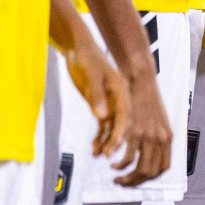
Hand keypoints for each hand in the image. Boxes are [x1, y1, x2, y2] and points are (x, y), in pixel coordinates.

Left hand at [64, 36, 129, 159]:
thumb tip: (102, 117)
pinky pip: (102, 125)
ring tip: (98, 154)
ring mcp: (109, 103)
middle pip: (121, 123)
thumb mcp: (91, 76)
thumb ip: (96, 96)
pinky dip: (98, 136)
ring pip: (111, 127)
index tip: (117, 143)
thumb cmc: (87, 59)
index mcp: (122, 89)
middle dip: (115, 140)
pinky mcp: (99, 105)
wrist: (78, 50)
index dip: (122, 130)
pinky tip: (93, 147)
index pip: (125, 113)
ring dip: (106, 141)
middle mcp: (118, 98)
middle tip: (108, 154)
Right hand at [111, 66, 173, 187]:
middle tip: (123, 183)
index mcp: (168, 137)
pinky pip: (128, 159)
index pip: (163, 168)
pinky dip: (120, 166)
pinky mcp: (136, 132)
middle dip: (136, 182)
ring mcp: (150, 136)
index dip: (150, 177)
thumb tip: (152, 153)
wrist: (142, 80)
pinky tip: (112, 164)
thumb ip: (157, 137)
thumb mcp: (159, 120)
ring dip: (127, 179)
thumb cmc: (148, 99)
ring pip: (141, 170)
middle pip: (152, 173)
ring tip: (116, 178)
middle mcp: (162, 139)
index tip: (137, 178)